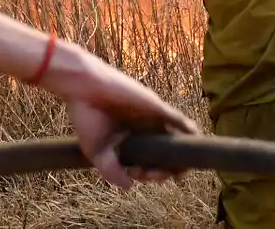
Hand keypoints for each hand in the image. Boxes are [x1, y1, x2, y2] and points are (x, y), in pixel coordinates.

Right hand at [38, 42, 198, 188]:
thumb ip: (112, 171)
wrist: (82, 88)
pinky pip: (178, 120)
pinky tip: (192, 144)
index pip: (148, 164)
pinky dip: (188, 132)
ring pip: (175, 141)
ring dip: (179, 158)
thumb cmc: (86, 116)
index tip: (136, 174)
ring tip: (177, 171)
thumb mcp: (96, 151)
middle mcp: (144, 131)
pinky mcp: (156, 107)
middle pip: (164, 156)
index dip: (149, 175)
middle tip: (153, 175)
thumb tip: (130, 186)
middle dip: (164, 172)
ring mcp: (151, 119)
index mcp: (130, 141)